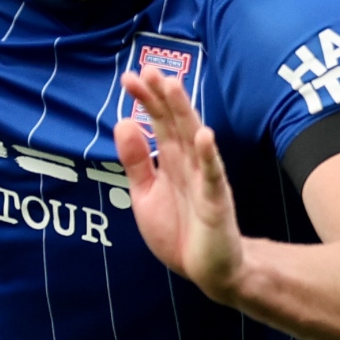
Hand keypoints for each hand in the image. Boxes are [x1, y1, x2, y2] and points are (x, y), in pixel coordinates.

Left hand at [119, 70, 245, 301]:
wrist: (208, 270)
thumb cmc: (179, 231)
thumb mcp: (145, 195)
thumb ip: (136, 161)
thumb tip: (123, 122)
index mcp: (172, 161)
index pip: (158, 123)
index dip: (146, 100)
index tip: (129, 78)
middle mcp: (189, 164)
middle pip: (176, 123)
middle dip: (163, 97)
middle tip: (149, 69)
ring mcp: (205, 181)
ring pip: (193, 140)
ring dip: (185, 113)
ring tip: (173, 87)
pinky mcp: (216, 202)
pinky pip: (213, 176)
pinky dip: (208, 156)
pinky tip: (204, 136)